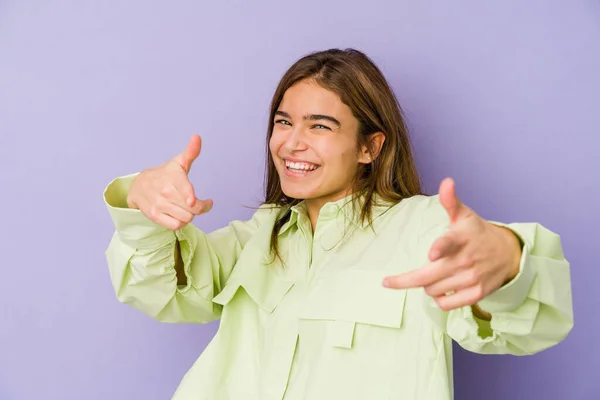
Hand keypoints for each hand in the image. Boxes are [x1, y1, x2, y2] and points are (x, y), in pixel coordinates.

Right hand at [127, 134, 212, 229]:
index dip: (195, 200)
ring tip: (189, 208)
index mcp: (173, 178)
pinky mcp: (154, 216)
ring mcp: (158, 205)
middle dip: (200, 208)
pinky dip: (181, 223)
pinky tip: (181, 216)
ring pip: (185, 219)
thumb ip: (191, 152)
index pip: (187, 193)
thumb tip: (197, 137)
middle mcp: (165, 192)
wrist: (139, 186)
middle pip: (192, 210)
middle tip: (202, 203)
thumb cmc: (165, 174)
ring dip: (190, 215)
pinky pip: (175, 226)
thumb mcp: (178, 162)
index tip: (207, 201)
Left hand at [383, 178, 521, 311]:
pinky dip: (439, 299)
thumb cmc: (478, 233)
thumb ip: (450, 201)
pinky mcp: (477, 294)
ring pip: (433, 291)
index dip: (440, 248)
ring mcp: (472, 278)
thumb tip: (446, 181)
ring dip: (427, 286)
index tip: (432, 254)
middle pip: (428, 277)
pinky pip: (446, 304)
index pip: (449, 243)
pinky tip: (442, 290)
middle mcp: (466, 259)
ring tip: (434, 276)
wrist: (509, 254)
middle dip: (405, 280)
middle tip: (388, 282)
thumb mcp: (464, 215)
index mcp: (461, 238)